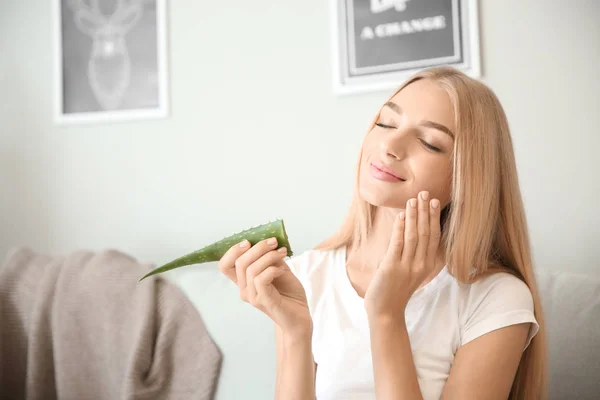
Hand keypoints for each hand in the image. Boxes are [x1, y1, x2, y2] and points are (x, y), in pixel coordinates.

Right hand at [218, 238, 311, 339]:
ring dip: (269, 256)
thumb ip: (270, 258)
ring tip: (282, 253)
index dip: (233, 251)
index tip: (249, 241)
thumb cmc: (289, 294)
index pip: (225, 266)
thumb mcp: (279, 269)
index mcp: (244, 282)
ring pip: (251, 269)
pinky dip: (273, 269)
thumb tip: (269, 242)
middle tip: (274, 242)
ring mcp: (252, 296)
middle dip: (258, 247)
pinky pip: (261, 279)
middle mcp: (244, 290)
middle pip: (240, 262)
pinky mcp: (263, 301)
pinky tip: (283, 270)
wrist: (300, 317)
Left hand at [364, 191, 441, 319]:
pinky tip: (401, 216)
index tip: (435, 201)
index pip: (434, 237)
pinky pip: (398, 244)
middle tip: (425, 193)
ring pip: (414, 236)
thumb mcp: (411, 271)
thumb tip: (411, 229)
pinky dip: (400, 228)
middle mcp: (421, 265)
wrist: (386, 311)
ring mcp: (407, 266)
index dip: (434, 218)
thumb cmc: (396, 289)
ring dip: (414, 216)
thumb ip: (414, 253)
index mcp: (428, 265)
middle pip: (426, 233)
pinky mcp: (392, 267)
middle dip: (425, 211)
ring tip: (413, 200)